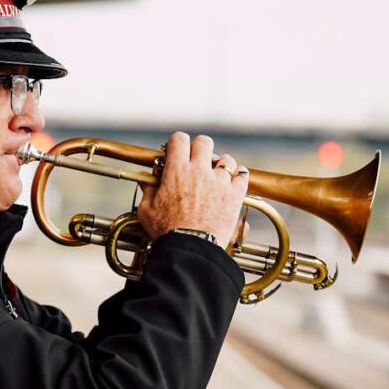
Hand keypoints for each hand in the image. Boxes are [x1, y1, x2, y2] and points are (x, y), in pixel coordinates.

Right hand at [137, 132, 248, 250]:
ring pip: (226, 158)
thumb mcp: (147, 211)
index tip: (177, 151)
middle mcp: (199, 171)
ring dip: (221, 164)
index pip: (179, 139)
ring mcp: (219, 182)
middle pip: (204, 142)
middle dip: (199, 149)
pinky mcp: (234, 195)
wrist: (190, 249)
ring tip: (216, 175)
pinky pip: (243, 175)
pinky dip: (239, 176)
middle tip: (196, 161)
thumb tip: (145, 179)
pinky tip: (233, 181)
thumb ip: (147, 190)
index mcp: (176, 171)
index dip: (177, 143)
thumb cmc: (166, 232)